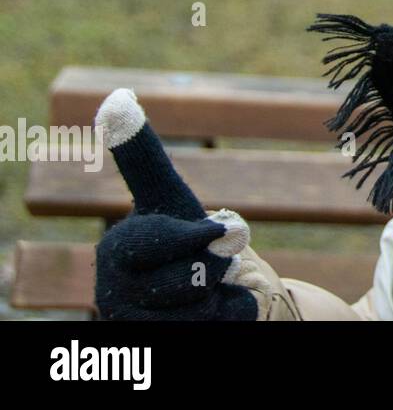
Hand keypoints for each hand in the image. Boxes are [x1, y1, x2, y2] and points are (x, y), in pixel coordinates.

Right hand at [93, 88, 266, 319]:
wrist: (201, 300)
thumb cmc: (182, 240)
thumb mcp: (168, 196)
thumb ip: (141, 156)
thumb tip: (115, 97)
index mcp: (117, 250)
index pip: (159, 240)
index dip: (194, 236)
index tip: (215, 230)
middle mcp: (115, 294)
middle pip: (195, 268)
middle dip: (216, 258)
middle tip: (212, 256)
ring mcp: (138, 326)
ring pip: (206, 298)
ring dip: (220, 286)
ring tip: (203, 286)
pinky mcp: (160, 343)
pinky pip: (219, 322)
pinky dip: (229, 311)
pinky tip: (211, 311)